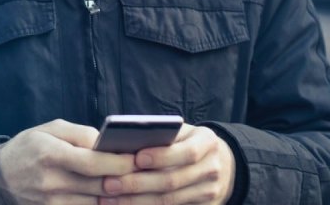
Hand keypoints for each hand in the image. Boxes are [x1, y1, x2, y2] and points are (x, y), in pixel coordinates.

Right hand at [0, 118, 135, 204]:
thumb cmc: (29, 146)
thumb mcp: (50, 129)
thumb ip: (80, 134)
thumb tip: (107, 143)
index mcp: (51, 154)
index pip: (93, 163)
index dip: (119, 163)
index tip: (137, 159)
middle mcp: (51, 182)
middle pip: (99, 186)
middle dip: (124, 180)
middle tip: (143, 173)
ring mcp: (51, 204)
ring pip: (96, 204)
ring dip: (116, 196)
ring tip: (131, 185)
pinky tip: (110, 197)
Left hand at [98, 124, 235, 204]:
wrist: (220, 163)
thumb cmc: (188, 141)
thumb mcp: (181, 132)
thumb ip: (161, 135)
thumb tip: (124, 144)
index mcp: (207, 142)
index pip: (186, 152)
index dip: (161, 156)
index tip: (136, 158)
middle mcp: (212, 169)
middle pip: (172, 181)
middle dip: (137, 184)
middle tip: (109, 184)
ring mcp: (209, 192)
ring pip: (169, 201)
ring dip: (136, 201)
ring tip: (109, 199)